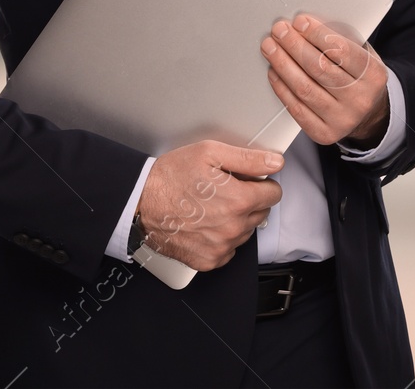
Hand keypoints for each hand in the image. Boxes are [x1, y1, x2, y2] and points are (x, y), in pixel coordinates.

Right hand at [135, 140, 282, 270]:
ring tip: (212, 207)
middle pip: (261, 213)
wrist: (139, 202)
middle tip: (225, 191)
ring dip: (236, 220)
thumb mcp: (210, 153)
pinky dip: (221, 239)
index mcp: (239, 200)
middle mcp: (232, 228)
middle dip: (249, 201)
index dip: (262, 184)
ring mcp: (220, 247)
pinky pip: (228, 250)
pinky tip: (206, 224)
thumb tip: (275, 162)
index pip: (273, 194)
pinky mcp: (207, 260)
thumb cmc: (170, 177)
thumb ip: (248, 158)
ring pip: (245, 232)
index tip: (249, 182)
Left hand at [260, 14, 389, 147]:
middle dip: (295, 46)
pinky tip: (274, 72)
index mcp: (374, 75)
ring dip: (283, 64)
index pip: (342, 51)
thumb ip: (341, 39)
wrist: (368, 113)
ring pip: (305, 89)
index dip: (317, 34)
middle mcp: (360, 100)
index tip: (300, 22)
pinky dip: (282, 88)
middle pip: (320, 69)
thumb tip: (306, 24)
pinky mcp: (324, 133)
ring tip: (271, 47)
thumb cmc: (359, 76)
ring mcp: (342, 119)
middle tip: (280, 31)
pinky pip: (297, 109)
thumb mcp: (363, 54)